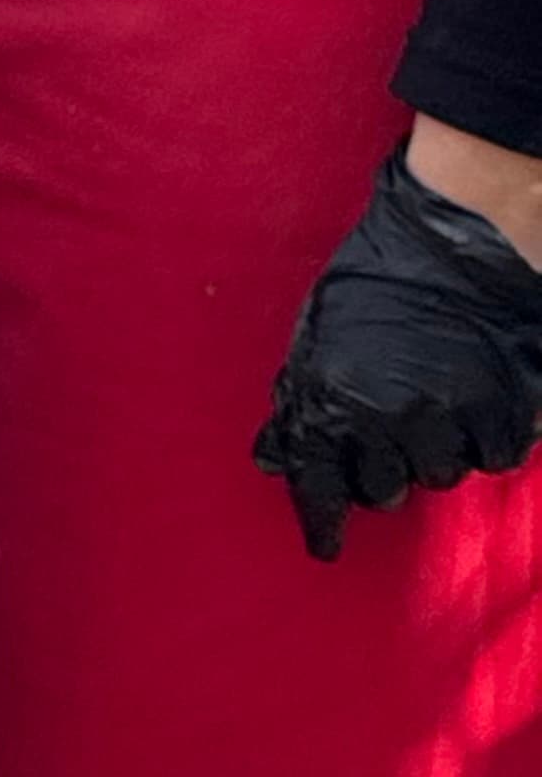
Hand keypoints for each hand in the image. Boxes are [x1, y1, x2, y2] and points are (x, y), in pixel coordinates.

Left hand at [255, 145, 541, 558]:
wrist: (459, 231)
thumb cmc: (382, 271)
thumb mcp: (321, 327)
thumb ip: (299, 395)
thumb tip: (272, 456)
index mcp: (334, 396)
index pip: (320, 482)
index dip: (322, 518)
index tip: (325, 546)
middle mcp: (389, 418)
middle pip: (385, 488)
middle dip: (385, 467)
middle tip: (395, 429)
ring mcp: (450, 417)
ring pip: (441, 475)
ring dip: (438, 449)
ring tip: (440, 397)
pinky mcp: (503, 411)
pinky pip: (494, 458)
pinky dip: (490, 437)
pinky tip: (483, 400)